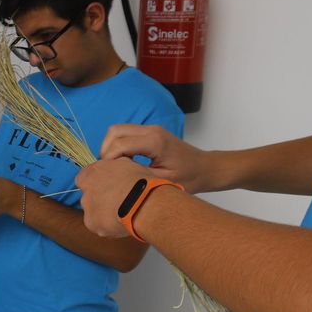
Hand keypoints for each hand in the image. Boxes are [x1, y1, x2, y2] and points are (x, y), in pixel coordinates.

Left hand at [75, 157, 155, 238]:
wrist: (146, 203)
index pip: (84, 177)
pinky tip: (121, 223)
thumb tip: (119, 168)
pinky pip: (97, 225)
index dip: (96, 183)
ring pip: (92, 211)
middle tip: (117, 202)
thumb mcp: (130, 164)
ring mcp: (88, 206)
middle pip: (89, 195)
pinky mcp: (91, 223)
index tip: (107, 187)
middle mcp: (87, 187)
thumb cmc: (143, 183)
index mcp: (94, 171)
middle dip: (100, 199)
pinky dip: (107, 226)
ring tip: (122, 214)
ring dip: (103, 213)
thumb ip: (117, 166)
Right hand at [99, 124, 214, 192]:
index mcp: (154, 142)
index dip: (108, 160)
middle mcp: (151, 130)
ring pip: (118, 130)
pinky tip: (124, 162)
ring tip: (115, 166)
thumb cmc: (189, 178)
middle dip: (106, 150)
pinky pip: (126, 133)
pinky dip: (118, 145)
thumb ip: (137, 175)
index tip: (108, 175)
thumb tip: (114, 176)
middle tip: (109, 170)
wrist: (205, 168)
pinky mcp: (150, 132)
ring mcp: (151, 129)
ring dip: (111, 146)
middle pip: (114, 131)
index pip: (119, 144)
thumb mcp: (162, 182)